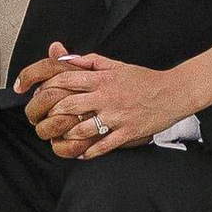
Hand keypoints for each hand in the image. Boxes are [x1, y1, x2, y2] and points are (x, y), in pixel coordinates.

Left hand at [14, 47, 180, 158]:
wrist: (173, 93)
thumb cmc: (145, 79)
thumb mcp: (117, 65)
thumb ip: (91, 62)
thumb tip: (67, 58)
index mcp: (103, 79)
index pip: (67, 80)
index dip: (47, 87)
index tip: (38, 94)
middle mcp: (107, 97)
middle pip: (70, 105)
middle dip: (53, 114)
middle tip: (45, 120)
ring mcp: (117, 116)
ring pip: (83, 128)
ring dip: (68, 135)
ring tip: (60, 137)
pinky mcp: (128, 132)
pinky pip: (104, 145)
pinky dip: (90, 152)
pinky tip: (82, 153)